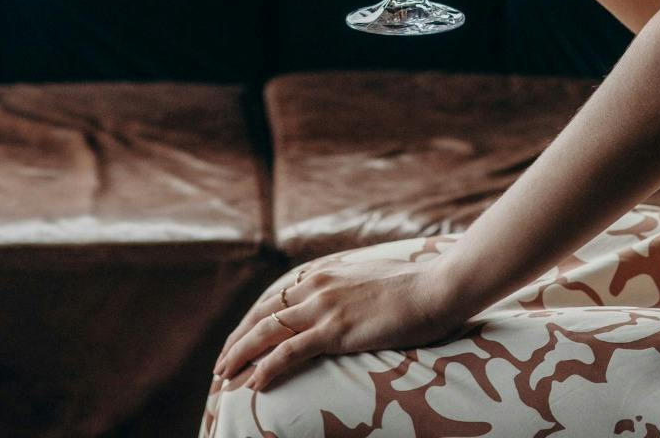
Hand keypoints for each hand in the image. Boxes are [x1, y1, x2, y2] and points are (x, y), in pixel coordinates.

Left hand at [211, 257, 469, 392]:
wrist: (438, 288)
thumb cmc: (415, 289)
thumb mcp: (373, 282)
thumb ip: (351, 289)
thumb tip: (347, 303)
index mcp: (326, 275)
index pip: (276, 299)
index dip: (253, 321)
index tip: (239, 340)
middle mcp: (318, 287)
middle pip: (262, 314)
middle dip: (237, 341)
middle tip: (221, 365)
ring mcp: (325, 308)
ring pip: (267, 332)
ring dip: (241, 355)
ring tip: (224, 376)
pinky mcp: (335, 330)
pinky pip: (289, 351)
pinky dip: (267, 367)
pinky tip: (254, 384)